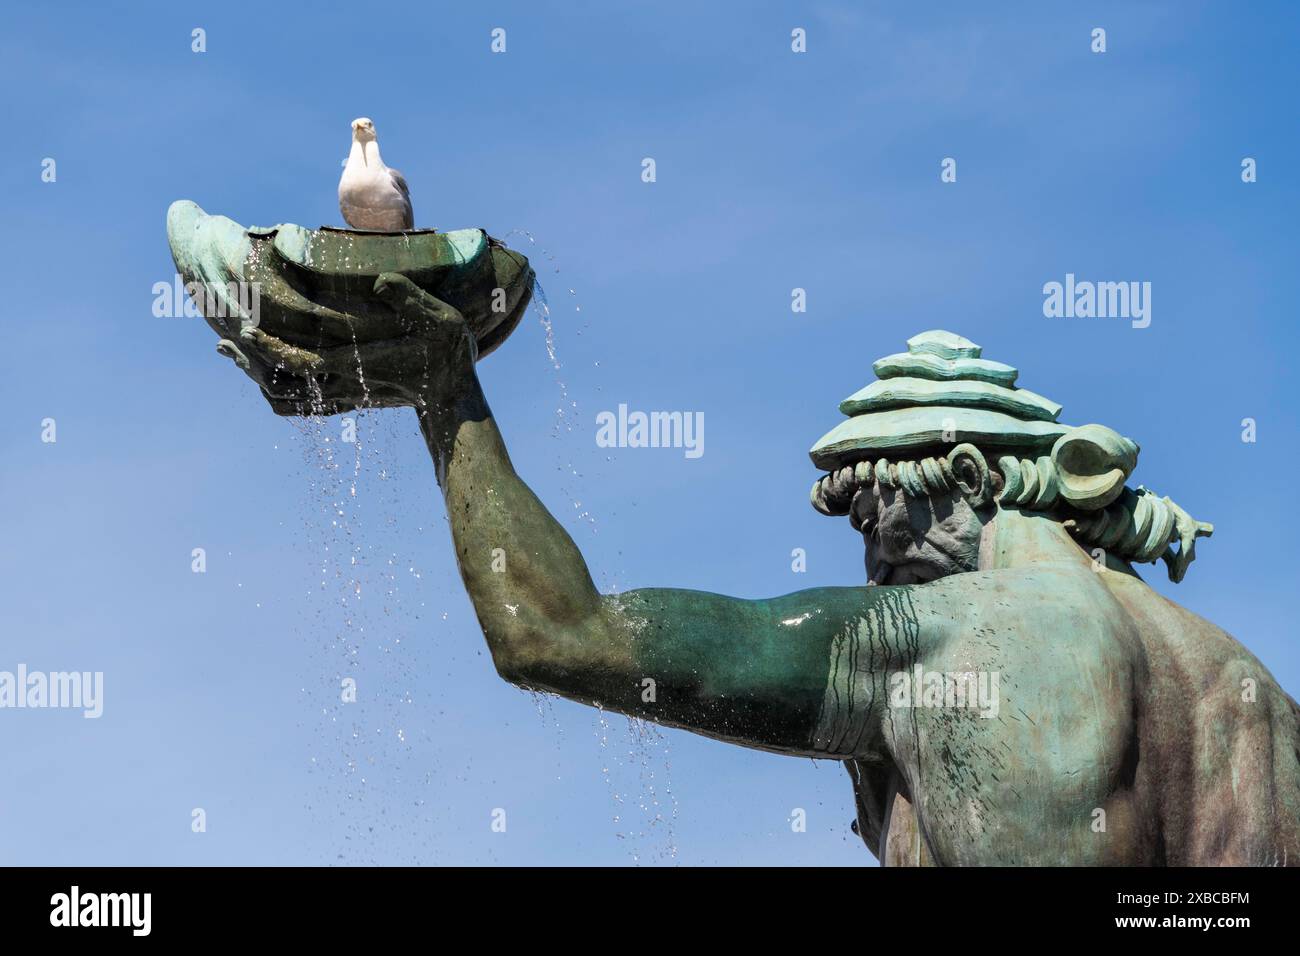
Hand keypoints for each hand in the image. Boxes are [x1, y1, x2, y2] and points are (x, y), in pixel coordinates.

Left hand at [215, 273, 478, 415]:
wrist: (453, 398)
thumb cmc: (449, 355)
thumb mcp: (440, 320)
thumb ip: (411, 300)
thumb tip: (380, 279)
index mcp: (358, 364)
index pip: (300, 360)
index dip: (269, 345)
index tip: (244, 324)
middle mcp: (342, 384)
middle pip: (280, 381)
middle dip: (249, 359)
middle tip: (223, 334)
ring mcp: (341, 394)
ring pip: (284, 395)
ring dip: (256, 374)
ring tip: (231, 349)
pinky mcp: (345, 397)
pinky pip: (299, 401)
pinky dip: (276, 386)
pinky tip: (267, 366)